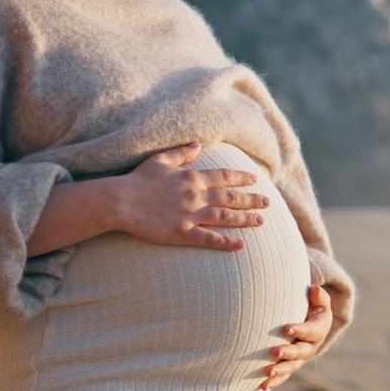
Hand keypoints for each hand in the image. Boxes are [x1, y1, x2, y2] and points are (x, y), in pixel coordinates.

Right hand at [111, 141, 270, 250]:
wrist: (121, 201)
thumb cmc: (138, 179)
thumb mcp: (160, 160)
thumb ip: (182, 153)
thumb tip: (198, 145)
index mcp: (192, 177)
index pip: (225, 176)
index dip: (242, 178)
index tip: (255, 179)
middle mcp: (196, 196)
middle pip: (231, 198)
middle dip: (251, 200)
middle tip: (268, 202)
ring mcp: (190, 215)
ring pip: (225, 217)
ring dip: (245, 219)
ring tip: (261, 221)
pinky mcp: (182, 233)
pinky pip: (208, 239)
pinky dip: (226, 242)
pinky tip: (240, 245)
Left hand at [259, 284, 332, 390]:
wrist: (313, 323)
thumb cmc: (313, 307)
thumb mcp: (320, 301)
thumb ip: (319, 296)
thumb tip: (314, 289)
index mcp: (318, 330)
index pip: (310, 331)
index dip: (299, 330)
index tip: (286, 328)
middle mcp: (310, 347)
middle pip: (301, 352)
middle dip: (288, 353)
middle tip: (275, 352)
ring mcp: (300, 358)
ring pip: (291, 367)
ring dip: (280, 371)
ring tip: (267, 372)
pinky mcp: (291, 365)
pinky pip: (284, 376)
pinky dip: (274, 382)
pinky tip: (262, 386)